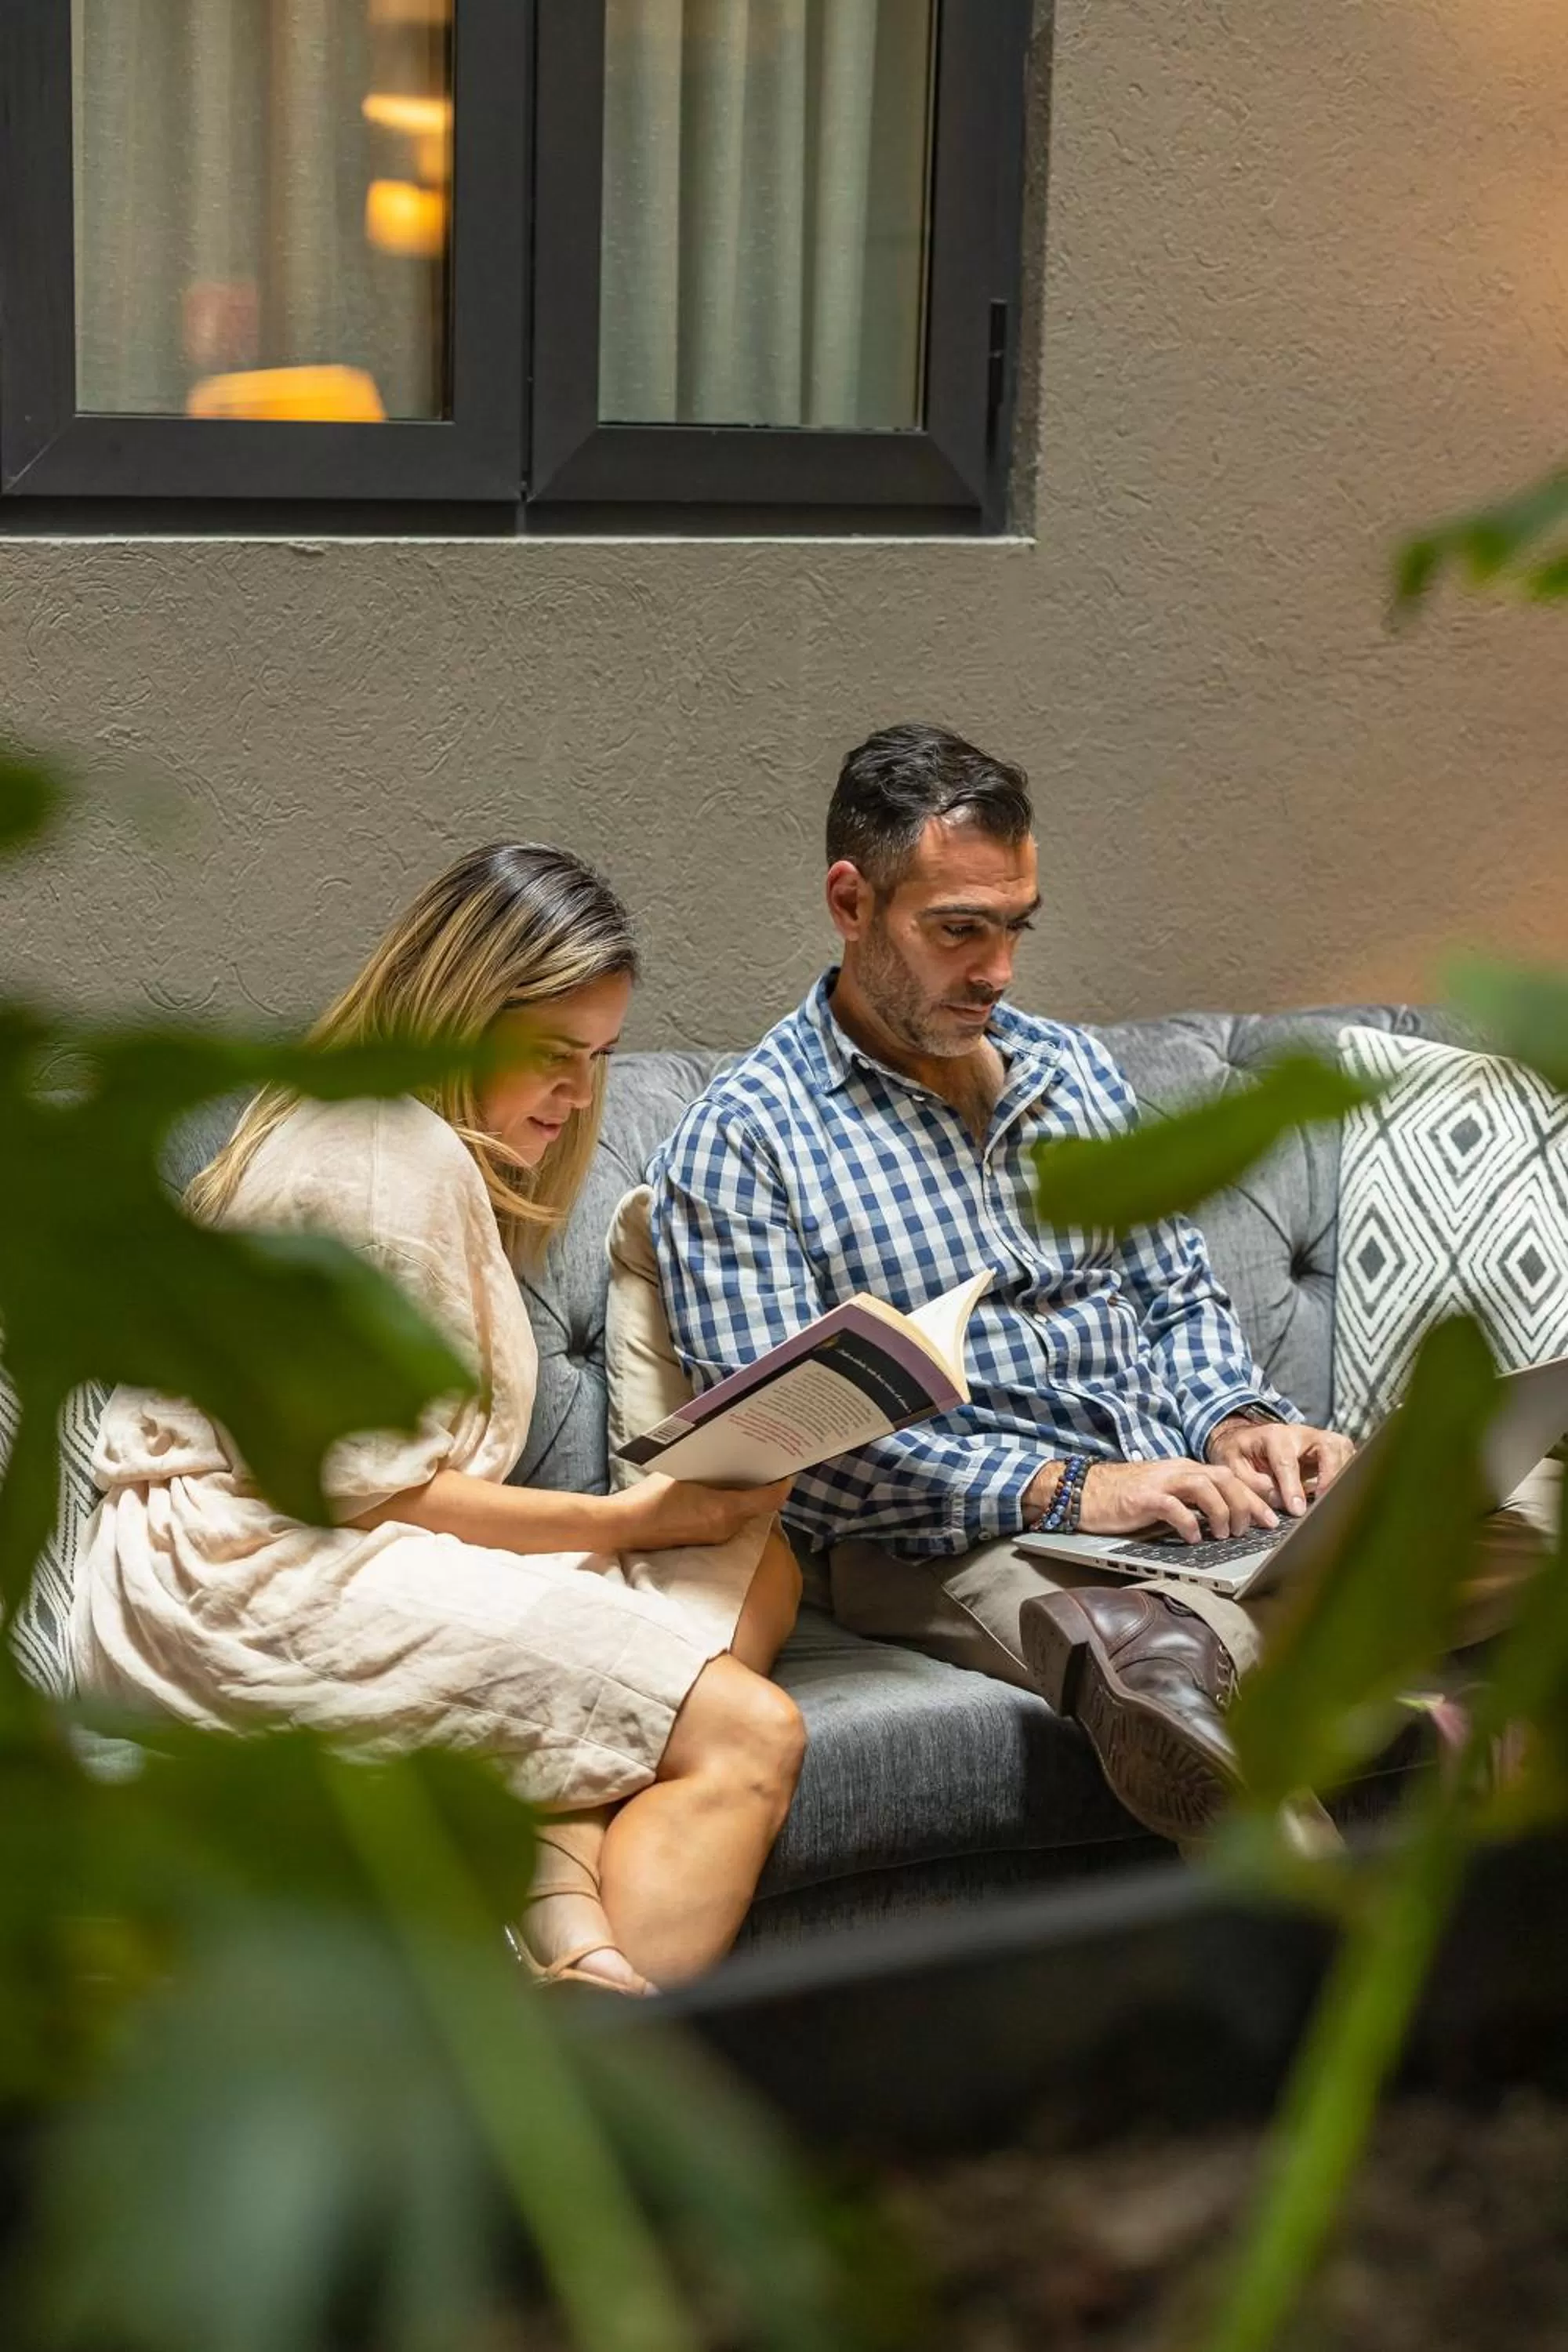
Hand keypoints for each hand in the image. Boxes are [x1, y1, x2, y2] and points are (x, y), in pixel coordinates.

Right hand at [606, 1472, 792, 1553]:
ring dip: (746, 1498)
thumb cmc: (651, 1496)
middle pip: (758, 1506)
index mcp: (725, 1509)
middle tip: (760, 1463)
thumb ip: (713, 1469)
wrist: (626, 1526)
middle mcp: (727, 1527)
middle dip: (761, 1486)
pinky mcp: (707, 1541)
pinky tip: (720, 1492)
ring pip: (744, 1515)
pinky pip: (730, 1522)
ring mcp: (717, 1537)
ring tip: (739, 1474)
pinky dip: (732, 1507)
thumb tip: (732, 1458)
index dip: (782, 1483)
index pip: (770, 1499)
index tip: (786, 1468)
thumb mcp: (686, 1472)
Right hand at [1077, 1457, 1280, 1545]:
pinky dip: (1189, 1522)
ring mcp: (1160, 1483)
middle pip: (1224, 1479)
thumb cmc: (1125, 1497)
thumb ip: (1192, 1501)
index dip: (1255, 1496)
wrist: (1085, 1491)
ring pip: (1205, 1487)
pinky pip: (1173, 1507)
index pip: (1230, 1477)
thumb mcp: (1166, 1494)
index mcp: (1185, 1470)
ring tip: (1224, 1533)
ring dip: (1222, 1511)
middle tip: (1254, 1528)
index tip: (1271, 1517)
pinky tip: (1193, 1537)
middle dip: (1246, 1503)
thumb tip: (1223, 1518)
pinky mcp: (1143, 1498)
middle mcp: (1177, 1471)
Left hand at [1206, 1417, 1355, 1516]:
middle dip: (1330, 1475)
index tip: (1297, 1510)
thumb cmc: (1240, 1452)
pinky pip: (1348, 1459)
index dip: (1293, 1487)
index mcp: (1274, 1436)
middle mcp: (1301, 1433)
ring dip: (1342, 1477)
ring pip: (1343, 1451)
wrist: (1247, 1439)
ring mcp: (1320, 1439)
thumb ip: (1253, 1483)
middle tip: (1325, 1503)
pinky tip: (1339, 1497)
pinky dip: (1347, 1477)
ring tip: (1334, 1503)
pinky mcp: (1331, 1449)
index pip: (1287, 1462)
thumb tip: (1280, 1501)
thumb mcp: (1232, 1465)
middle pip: (1327, 1447)